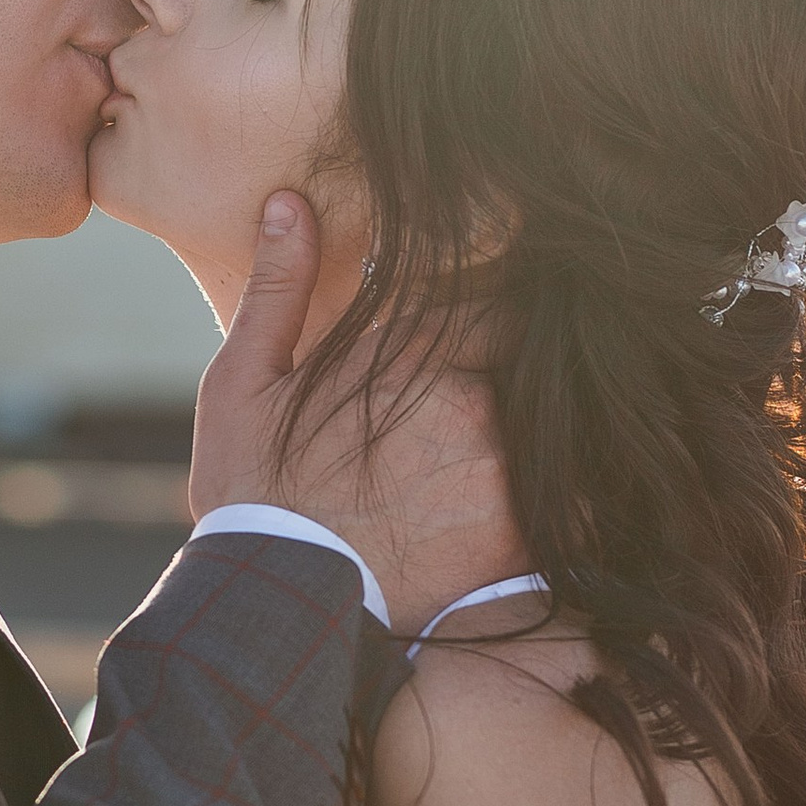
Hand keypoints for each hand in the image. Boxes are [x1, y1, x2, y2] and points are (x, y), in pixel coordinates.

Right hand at [188, 190, 526, 638]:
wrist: (273, 604)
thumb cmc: (251, 490)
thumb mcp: (244, 380)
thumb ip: (281, 287)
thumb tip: (290, 202)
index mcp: (413, 349)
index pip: (503, 307)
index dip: (496, 325)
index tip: (484, 346)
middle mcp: (472, 399)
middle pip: (527, 372)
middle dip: (509, 389)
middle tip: (468, 428)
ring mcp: (502, 468)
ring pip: (546, 435)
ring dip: (528, 446)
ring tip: (479, 478)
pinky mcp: (518, 535)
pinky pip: (561, 505)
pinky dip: (550, 506)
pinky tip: (508, 520)